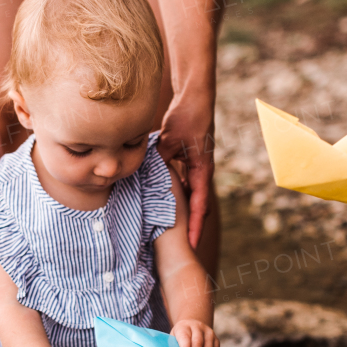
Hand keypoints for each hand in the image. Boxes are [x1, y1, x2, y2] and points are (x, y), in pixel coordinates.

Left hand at [158, 99, 213, 249]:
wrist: (196, 98)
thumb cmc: (187, 116)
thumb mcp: (170, 139)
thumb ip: (159, 159)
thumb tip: (145, 174)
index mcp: (202, 170)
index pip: (199, 205)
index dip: (195, 227)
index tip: (191, 245)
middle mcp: (202, 173)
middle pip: (197, 208)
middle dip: (190, 228)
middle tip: (180, 248)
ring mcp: (196, 168)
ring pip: (190, 198)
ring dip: (183, 214)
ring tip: (171, 234)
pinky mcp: (190, 162)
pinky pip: (184, 186)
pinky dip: (176, 197)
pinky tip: (163, 204)